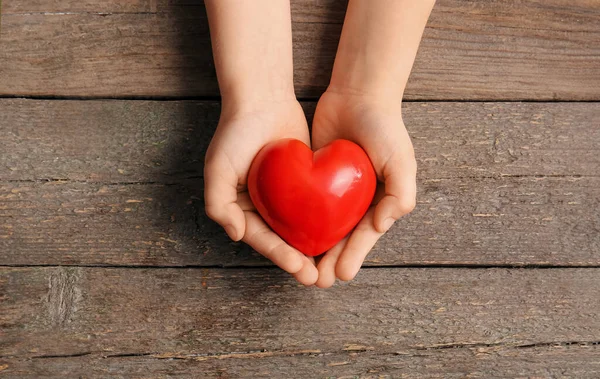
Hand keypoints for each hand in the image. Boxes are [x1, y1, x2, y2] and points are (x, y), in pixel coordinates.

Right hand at [204, 99, 318, 284]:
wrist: (262, 96)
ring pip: (301, 226)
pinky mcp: (304, 180)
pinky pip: (315, 204)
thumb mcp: (217, 168)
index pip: (261, 238)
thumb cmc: (236, 132)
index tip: (299, 269)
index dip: (279, 256)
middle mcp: (263, 204)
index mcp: (242, 207)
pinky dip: (325, 220)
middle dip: (299, 260)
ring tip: (330, 265)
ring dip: (314, 247)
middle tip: (317, 278)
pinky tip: (341, 234)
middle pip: (282, 238)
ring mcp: (284, 193)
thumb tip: (237, 235)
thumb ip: (218, 203)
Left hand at [311, 91, 416, 286]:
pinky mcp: (315, 178)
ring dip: (313, 247)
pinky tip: (287, 235)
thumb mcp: (400, 159)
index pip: (365, 235)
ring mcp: (336, 190)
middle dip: (331, 260)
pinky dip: (299, 220)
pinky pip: (306, 203)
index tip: (339, 274)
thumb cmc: (384, 126)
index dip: (353, 256)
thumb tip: (383, 225)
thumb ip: (400, 193)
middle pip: (342, 237)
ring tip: (301, 267)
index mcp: (380, 201)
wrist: (358, 94)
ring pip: (322, 226)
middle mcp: (358, 200)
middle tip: (316, 280)